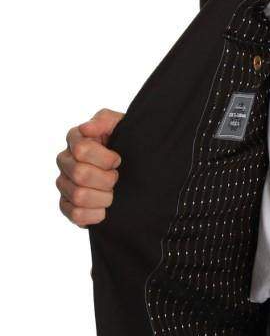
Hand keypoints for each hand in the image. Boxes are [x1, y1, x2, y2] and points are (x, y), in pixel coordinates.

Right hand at [56, 108, 123, 226]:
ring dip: (104, 196)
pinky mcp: (67, 205)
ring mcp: (64, 184)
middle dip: (107, 178)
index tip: (118, 160)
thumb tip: (86, 128)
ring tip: (113, 192)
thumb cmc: (127, 143)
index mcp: (76, 140)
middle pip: (80, 174)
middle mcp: (65, 161)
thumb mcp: (121, 125)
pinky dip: (95, 214)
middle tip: (117, 177)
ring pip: (78, 195)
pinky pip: (75, 214)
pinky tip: (106, 208)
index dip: (106, 158)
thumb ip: (104, 121)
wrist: (138, 166)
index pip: (81, 150)